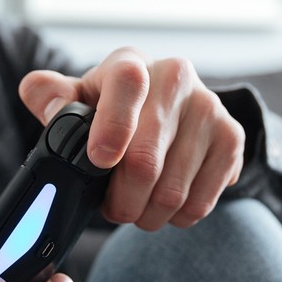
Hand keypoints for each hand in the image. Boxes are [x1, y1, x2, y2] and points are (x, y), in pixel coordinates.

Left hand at [19, 48, 244, 229]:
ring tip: (138, 207)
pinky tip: (166, 204)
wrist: (172, 108)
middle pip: (146, 161)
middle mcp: (176, 77)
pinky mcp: (232, 138)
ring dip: (147, 215)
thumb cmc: (115, 108)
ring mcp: (210, 108)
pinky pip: (201, 202)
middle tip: (112, 208)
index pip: (128, 84)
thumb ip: (50, 97)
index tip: (99, 161)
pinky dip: (177, 217)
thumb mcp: (79, 99)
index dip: (113, 126)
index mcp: (131, 63)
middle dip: (121, 200)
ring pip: (172, 192)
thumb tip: (48, 104)